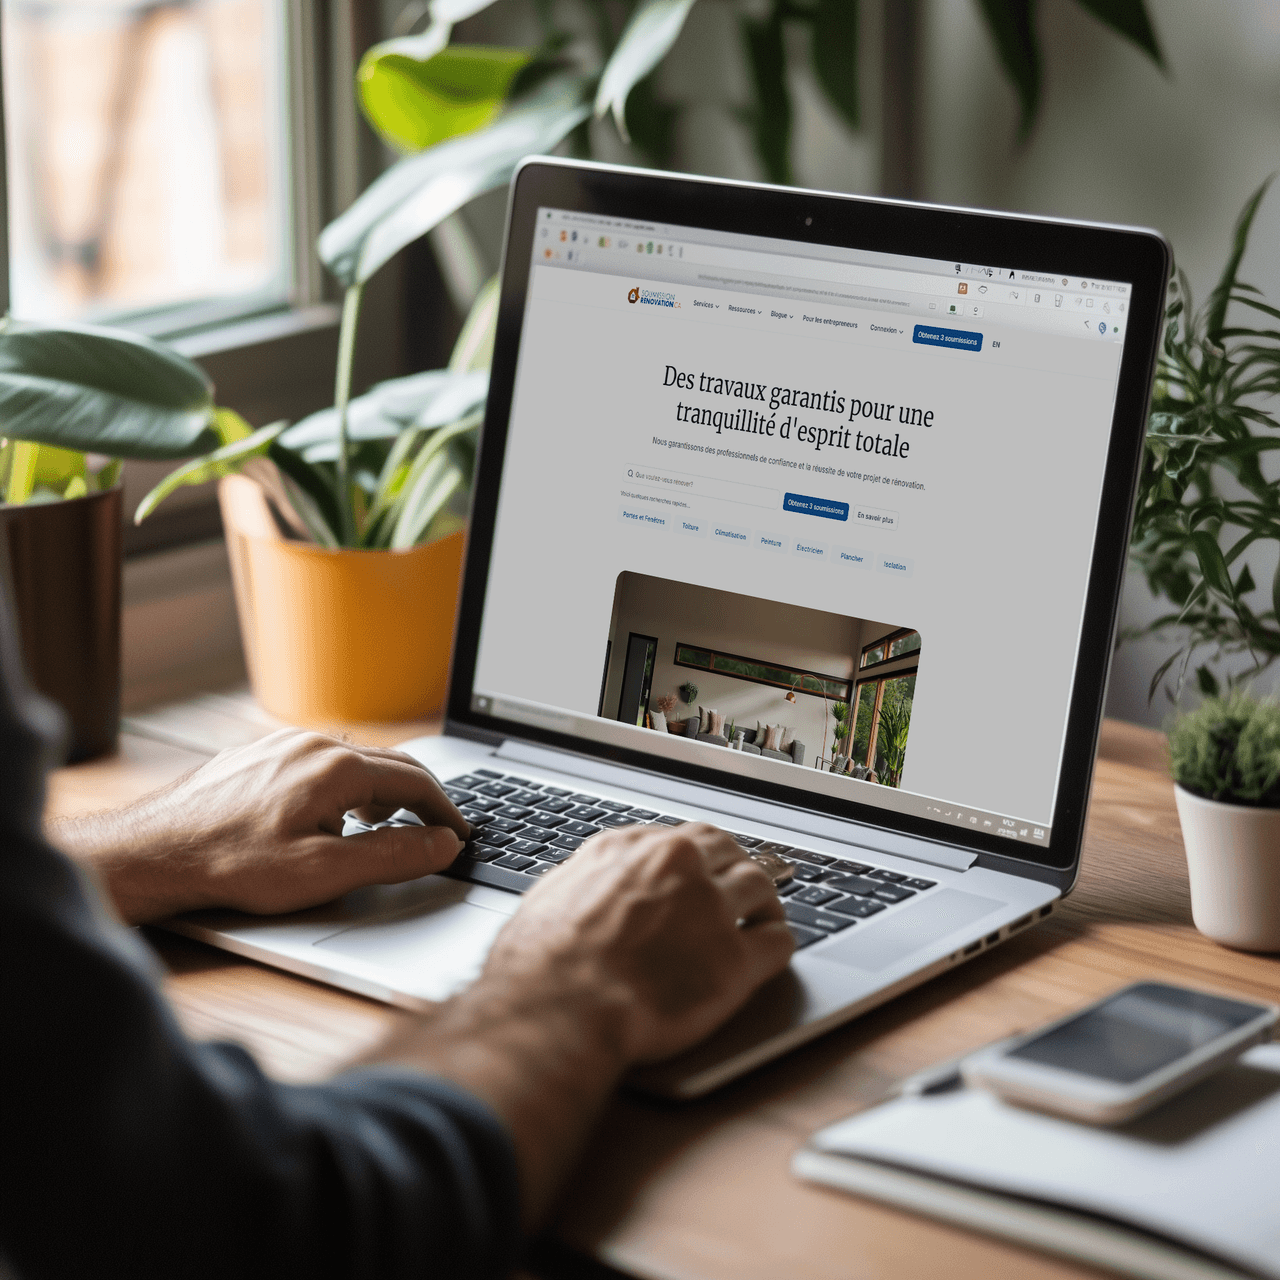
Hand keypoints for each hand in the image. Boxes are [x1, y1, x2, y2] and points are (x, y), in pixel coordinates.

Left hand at [52, 729, 467, 924]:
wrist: (152, 852)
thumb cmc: (230, 864)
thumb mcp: (323, 872)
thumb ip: (392, 855)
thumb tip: (442, 843)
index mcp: (338, 768)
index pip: (416, 783)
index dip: (445, 812)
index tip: (460, 833)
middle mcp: (314, 744)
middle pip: (390, 765)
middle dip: (419, 798)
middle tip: (436, 829)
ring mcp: (283, 745)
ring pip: (354, 762)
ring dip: (381, 792)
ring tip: (384, 827)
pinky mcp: (259, 754)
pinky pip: (320, 762)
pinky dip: (345, 787)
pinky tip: (329, 817)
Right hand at [364, 822, 792, 1226]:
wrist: (557, 1010)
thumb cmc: (538, 968)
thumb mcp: (548, 899)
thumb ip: (582, 883)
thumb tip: (585, 887)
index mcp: (630, 849)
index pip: (681, 838)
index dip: (695, 858)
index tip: (699, 872)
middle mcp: (677, 866)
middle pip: (727, 849)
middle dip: (733, 866)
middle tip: (738, 886)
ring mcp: (711, 908)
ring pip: (760, 884)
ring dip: (763, 900)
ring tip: (763, 916)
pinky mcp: (735, 960)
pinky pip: (778, 940)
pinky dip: (779, 942)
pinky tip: (774, 951)